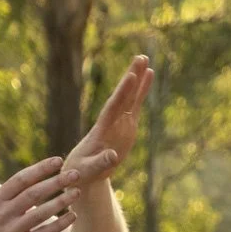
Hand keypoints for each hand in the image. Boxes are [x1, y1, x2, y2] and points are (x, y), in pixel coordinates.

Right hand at [0, 157, 85, 231]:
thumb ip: (11, 196)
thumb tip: (37, 179)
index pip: (21, 179)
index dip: (40, 168)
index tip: (58, 161)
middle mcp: (2, 213)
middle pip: (33, 193)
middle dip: (56, 181)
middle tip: (76, 173)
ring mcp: (10, 231)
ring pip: (40, 213)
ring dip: (61, 201)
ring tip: (77, 192)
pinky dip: (59, 224)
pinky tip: (73, 216)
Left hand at [67, 55, 152, 174]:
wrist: (82, 173)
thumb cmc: (81, 173)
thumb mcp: (89, 171)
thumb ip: (100, 163)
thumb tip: (113, 156)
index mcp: (101, 131)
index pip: (113, 108)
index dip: (122, 93)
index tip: (130, 77)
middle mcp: (110, 122)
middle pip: (122, 96)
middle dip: (131, 78)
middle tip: (140, 58)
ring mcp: (119, 122)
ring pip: (130, 97)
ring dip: (137, 79)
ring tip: (144, 59)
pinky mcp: (127, 126)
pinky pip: (136, 105)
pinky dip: (142, 90)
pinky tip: (149, 74)